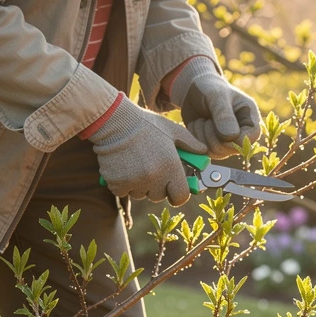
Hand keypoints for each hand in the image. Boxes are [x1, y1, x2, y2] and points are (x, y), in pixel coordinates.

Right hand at [90, 96, 206, 203]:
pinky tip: (122, 167)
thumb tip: (203, 152)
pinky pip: (123, 192)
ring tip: (135, 164)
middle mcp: (154, 177)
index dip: (178, 194)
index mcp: (171, 166)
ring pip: (141, 194)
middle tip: (150, 167)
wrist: (112, 120)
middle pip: (159, 196)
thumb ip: (190, 143)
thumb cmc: (144, 124)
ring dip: (139, 185)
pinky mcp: (117, 183)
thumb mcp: (171, 130)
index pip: (181, 197)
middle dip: (156, 186)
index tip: (173, 189)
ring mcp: (135, 181)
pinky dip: (122, 184)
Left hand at [175, 63, 261, 158]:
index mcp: (249, 117)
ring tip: (201, 121)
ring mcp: (229, 142)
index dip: (234, 137)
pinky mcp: (215, 146)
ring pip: (218, 153)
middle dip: (213, 136)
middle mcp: (242, 132)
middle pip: (232, 149)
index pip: (251, 137)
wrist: (193, 90)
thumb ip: (224, 114)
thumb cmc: (208, 87)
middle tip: (206, 119)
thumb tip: (231, 137)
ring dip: (203, 137)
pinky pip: (206, 152)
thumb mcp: (216, 95)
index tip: (218, 127)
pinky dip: (197, 140)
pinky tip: (197, 126)